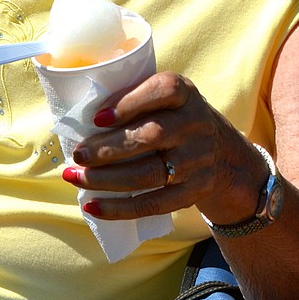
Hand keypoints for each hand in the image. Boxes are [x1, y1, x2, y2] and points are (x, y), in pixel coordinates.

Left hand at [62, 70, 265, 222]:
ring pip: (148, 173)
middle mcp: (196, 125)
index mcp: (185, 94)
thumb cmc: (175, 119)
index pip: (163, 91)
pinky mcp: (193, 191)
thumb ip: (134, 100)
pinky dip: (120, 208)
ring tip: (75, 177)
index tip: (98, 118)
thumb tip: (81, 119)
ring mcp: (197, 160)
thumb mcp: (167, 99)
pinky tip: (92, 207)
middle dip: (108, 148)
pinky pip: (153, 203)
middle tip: (77, 155)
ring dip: (106, 179)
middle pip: (152, 136)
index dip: (129, 103)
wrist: (223, 155)